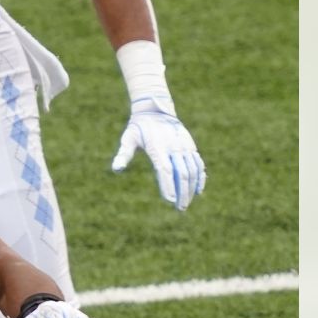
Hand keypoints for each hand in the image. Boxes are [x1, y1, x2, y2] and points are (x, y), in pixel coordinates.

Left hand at [112, 96, 205, 210]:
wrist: (155, 110)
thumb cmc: (138, 128)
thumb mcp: (128, 139)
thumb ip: (123, 154)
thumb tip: (116, 169)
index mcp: (157, 147)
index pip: (165, 170)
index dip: (168, 185)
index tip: (170, 200)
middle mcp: (174, 147)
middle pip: (182, 173)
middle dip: (182, 192)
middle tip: (179, 208)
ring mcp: (184, 146)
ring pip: (193, 170)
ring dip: (191, 188)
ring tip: (186, 203)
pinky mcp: (190, 146)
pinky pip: (198, 163)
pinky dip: (200, 177)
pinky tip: (198, 190)